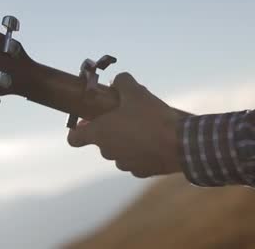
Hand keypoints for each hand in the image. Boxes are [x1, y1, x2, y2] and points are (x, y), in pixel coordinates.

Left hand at [67, 72, 182, 177]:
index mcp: (100, 133)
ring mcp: (125, 164)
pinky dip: (142, 152)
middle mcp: (108, 152)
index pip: (74, 139)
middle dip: (110, 129)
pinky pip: (136, 160)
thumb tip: (118, 81)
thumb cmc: (151, 117)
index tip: (86, 122)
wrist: (179, 144)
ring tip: (144, 127)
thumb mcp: (136, 92)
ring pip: (120, 151)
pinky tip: (155, 142)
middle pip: (101, 141)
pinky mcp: (142, 172)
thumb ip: (122, 83)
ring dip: (126, 141)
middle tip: (125, 116)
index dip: (76, 131)